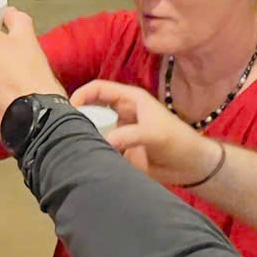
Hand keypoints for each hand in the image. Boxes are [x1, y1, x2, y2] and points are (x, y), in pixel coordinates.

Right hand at [74, 80, 214, 187]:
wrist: (190, 167)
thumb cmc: (178, 141)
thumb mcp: (154, 133)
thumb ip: (129, 135)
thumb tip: (105, 142)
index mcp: (130, 99)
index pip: (99, 89)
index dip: (82, 94)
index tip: (69, 109)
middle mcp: (121, 113)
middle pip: (91, 109)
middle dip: (79, 117)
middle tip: (66, 130)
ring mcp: (119, 132)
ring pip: (93, 129)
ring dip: (84, 136)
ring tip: (72, 145)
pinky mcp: (118, 150)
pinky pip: (99, 148)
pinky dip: (91, 151)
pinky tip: (83, 158)